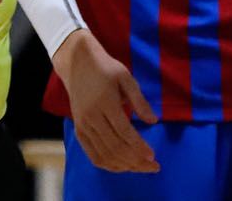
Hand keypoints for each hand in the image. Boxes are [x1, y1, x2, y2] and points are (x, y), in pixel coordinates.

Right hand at [54, 31, 157, 173]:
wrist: (78, 64)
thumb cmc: (106, 68)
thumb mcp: (126, 78)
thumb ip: (139, 101)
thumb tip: (154, 121)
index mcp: (105, 102)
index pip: (124, 132)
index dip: (139, 147)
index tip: (154, 157)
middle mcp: (91, 117)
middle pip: (115, 147)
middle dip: (136, 161)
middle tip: (154, 167)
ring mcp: (83, 125)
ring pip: (104, 154)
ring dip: (124, 166)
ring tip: (141, 168)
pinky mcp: (78, 131)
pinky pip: (92, 154)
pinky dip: (108, 164)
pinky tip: (122, 166)